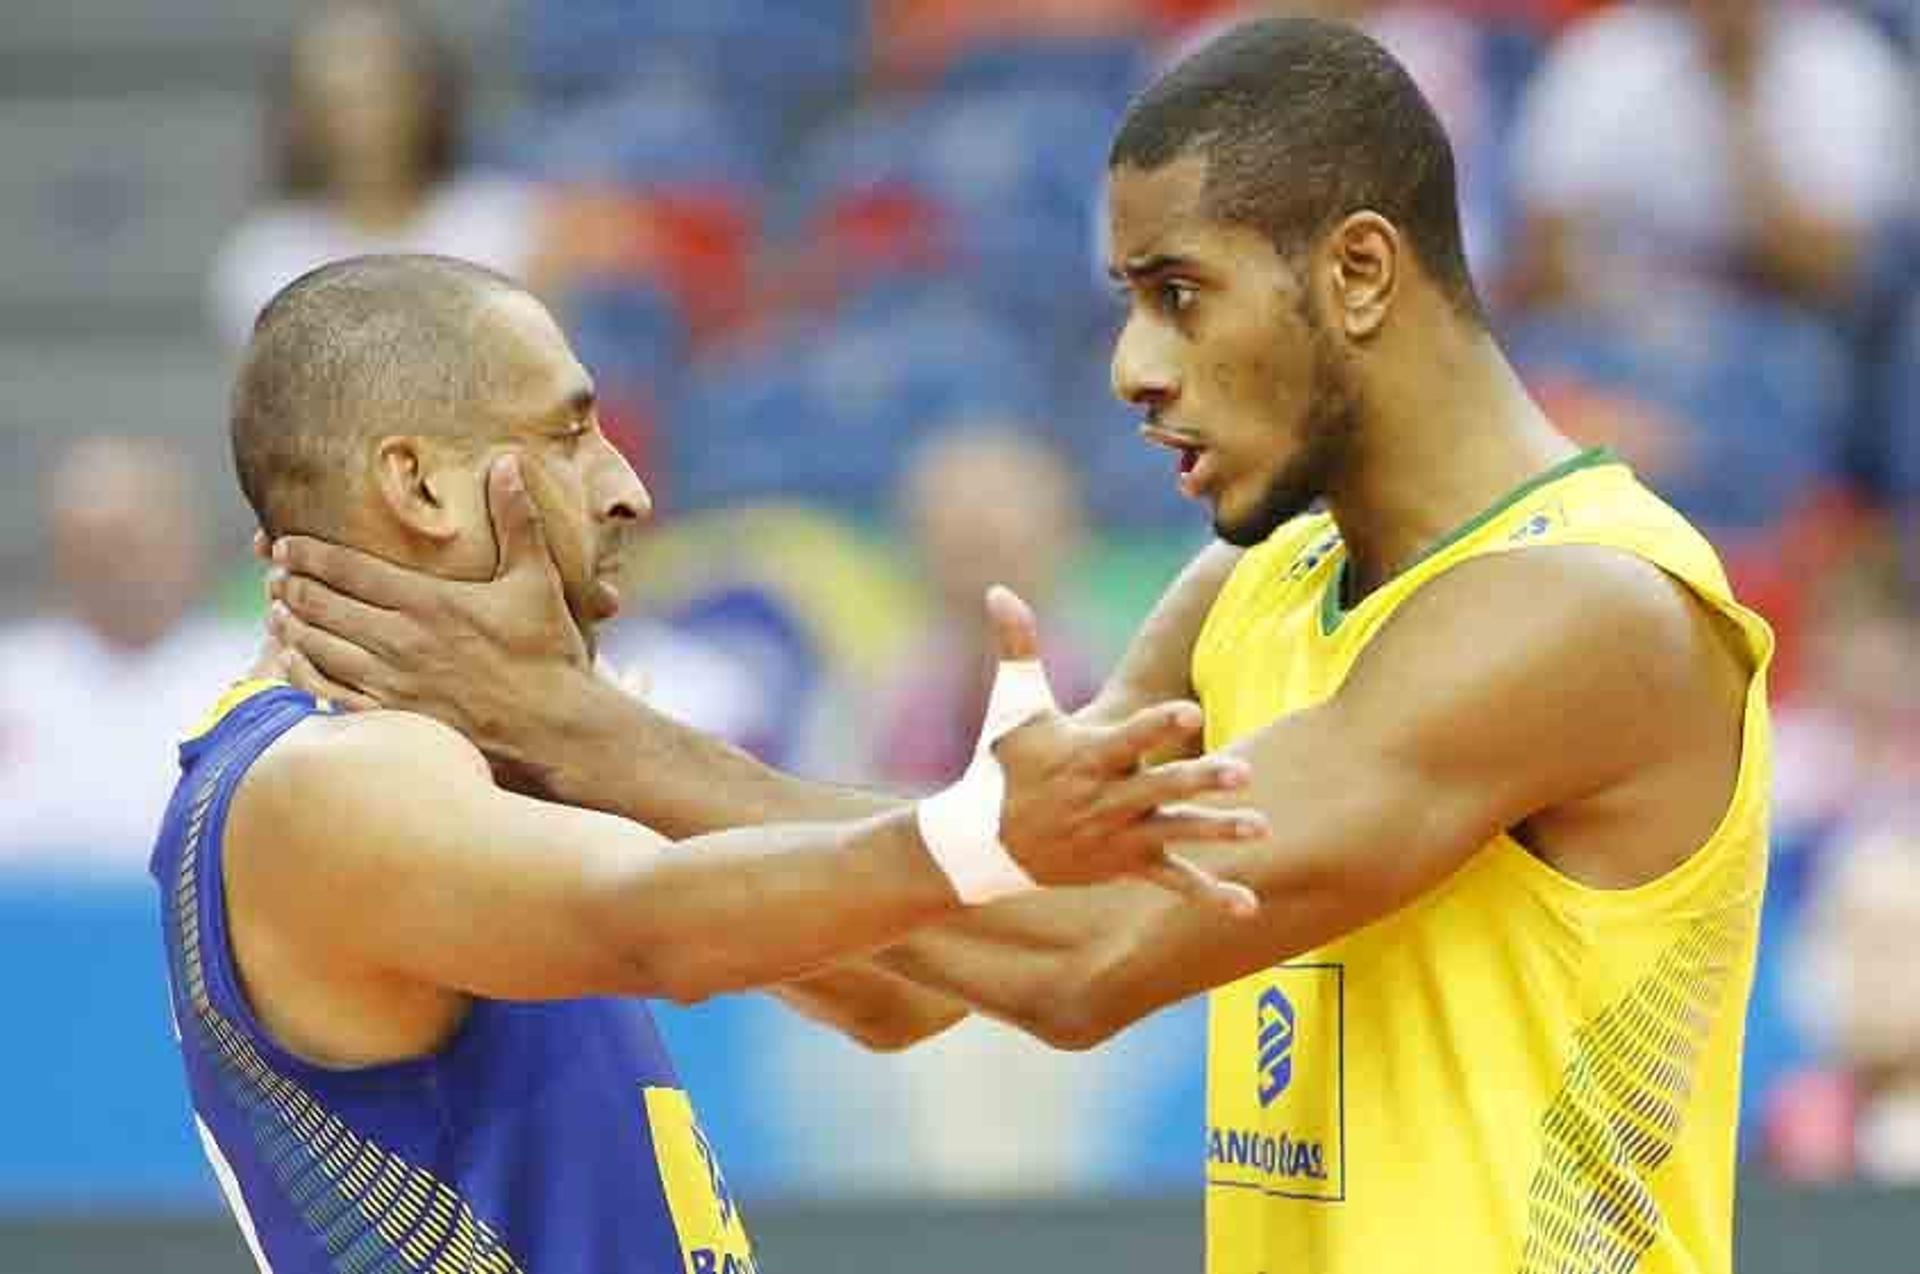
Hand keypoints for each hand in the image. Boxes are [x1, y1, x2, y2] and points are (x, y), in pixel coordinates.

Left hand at [265, 454, 594, 770]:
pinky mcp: (393, 718)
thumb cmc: (547, 655)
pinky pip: (328, 693)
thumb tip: (508, 462)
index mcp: (428, 602)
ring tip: (276, 610)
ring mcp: (391, 684)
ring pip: (317, 648)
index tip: (282, 543)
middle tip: (275, 574)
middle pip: (321, 605)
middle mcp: (400, 641)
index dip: (307, 553)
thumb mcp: (538, 580)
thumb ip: (517, 520)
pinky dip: (302, 672)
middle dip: (290, 585)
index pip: (347, 569)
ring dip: (290, 625)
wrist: (554, 730)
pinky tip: (293, 660)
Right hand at [983, 587, 1262, 917]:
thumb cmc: (1000, 766)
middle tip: (1242, 770)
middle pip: (1160, 789)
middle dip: (1200, 780)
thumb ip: (1017, 646)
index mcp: (1086, 756)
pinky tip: (1248, 905)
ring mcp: (1118, 836)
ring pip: (1175, 834)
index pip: (1127, 738)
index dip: (1157, 725)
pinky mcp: (1126, 865)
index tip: (1190, 711)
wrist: (981, 844)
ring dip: (1217, 832)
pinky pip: (1172, 883)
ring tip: (1259, 827)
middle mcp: (1106, 799)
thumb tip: (997, 589)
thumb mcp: (1012, 706)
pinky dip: (1208, 894)